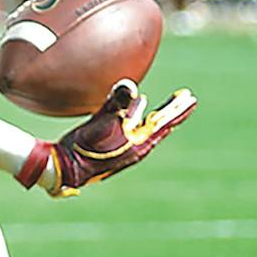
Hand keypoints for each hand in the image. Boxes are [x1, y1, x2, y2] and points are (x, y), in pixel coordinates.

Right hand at [16, 78, 196, 195]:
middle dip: (173, 110)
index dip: (178, 109)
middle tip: (187, 97)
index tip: (190, 97)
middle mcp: (136, 147)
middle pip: (160, 125)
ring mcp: (125, 148)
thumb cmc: (85, 148)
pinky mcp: (112, 146)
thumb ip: (117, 104)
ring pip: (145, 127)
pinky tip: (135, 114)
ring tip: (163, 107)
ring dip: (155, 115)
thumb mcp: (101, 124)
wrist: (66, 169)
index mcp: (139, 145)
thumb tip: (132, 87)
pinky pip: (130, 129)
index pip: (164, 123)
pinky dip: (136, 118)